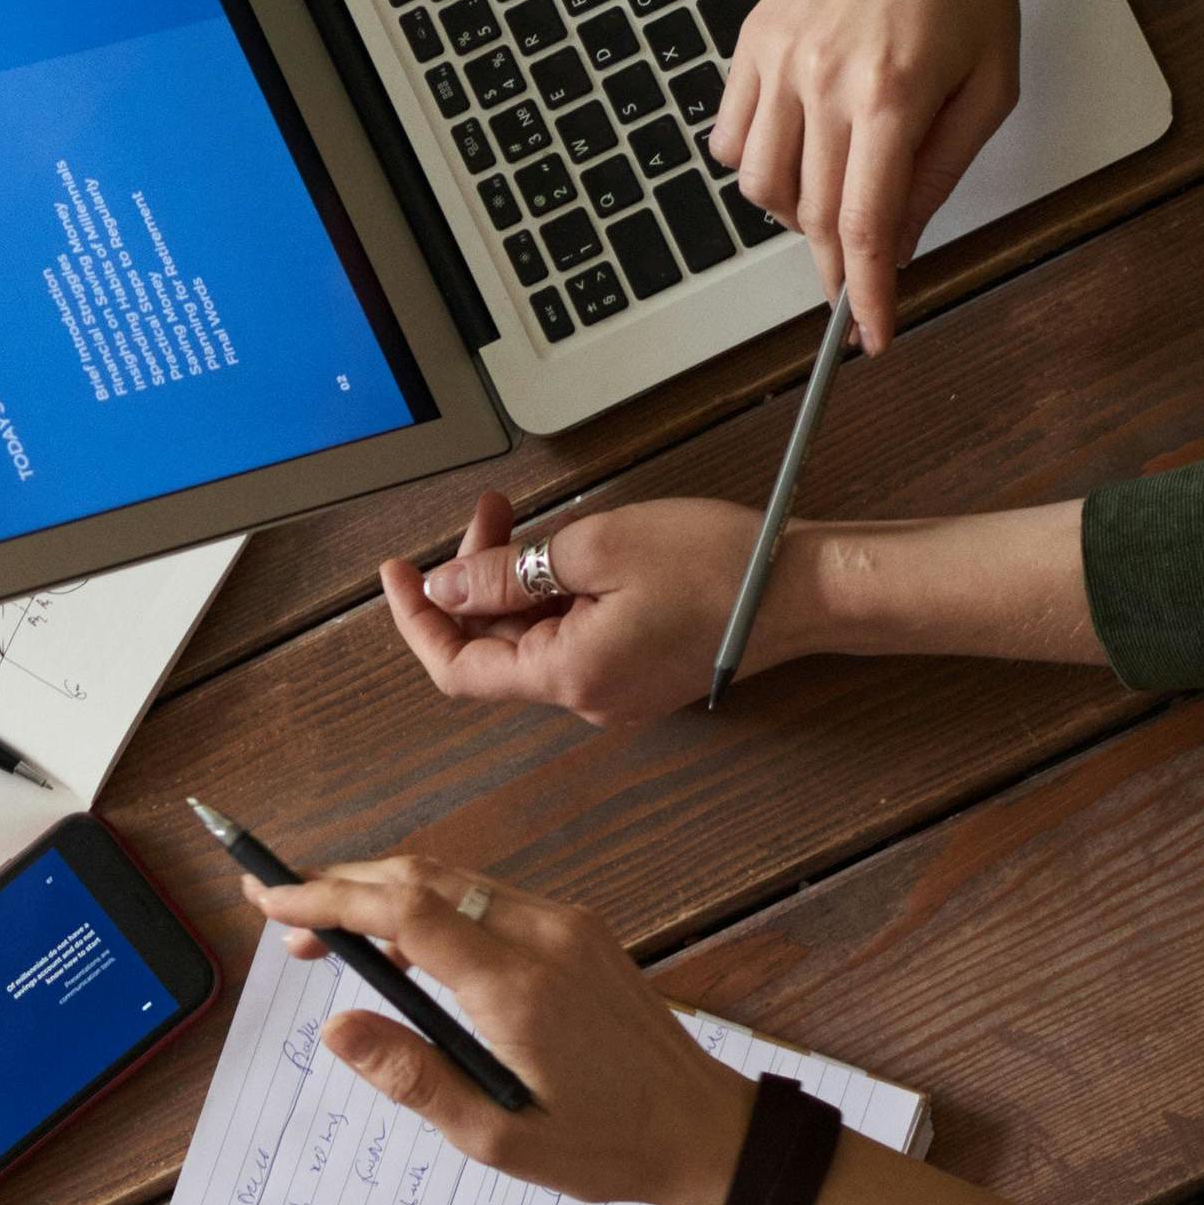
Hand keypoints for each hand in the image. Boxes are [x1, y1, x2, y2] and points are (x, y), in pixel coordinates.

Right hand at [237, 850, 753, 1204]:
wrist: (706, 1129)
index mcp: (518, 986)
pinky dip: (429, 908)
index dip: (328, 897)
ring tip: (329, 937)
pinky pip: (486, 899)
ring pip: (453, 880)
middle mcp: (543, 935)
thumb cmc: (607, 1144)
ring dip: (383, 894)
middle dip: (341, 886)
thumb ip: (413, 1078)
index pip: (405, 910)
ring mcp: (566, 925)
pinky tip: (404, 949)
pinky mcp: (578, 930)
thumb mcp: (496, 1138)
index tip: (270, 899)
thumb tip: (337, 1030)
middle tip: (283, 917)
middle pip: (422, 876)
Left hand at [379, 489, 757, 724]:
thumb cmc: (718, 566)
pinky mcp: (642, 670)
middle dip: (475, 575)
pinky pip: (575, 635)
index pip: (457, 668)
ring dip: (515, 578)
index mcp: (568, 675)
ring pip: (535, 636)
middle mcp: (586, 696)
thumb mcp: (596, 547)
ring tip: (523, 515)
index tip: (396, 570)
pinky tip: (567, 548)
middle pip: (496, 645)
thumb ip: (509, 572)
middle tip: (490, 508)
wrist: (807, 590)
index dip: (416, 620)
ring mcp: (617, 687)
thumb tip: (447, 587)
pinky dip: (554, 592)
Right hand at [711, 0, 1021, 342]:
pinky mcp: (752, 40)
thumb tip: (906, 241)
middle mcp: (825, 80)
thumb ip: (944, 170)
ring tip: (833, 202)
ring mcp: (779, 59)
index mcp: (894, 96)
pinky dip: (753, 164)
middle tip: (857, 285)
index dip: (866, 295)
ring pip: (757, 183)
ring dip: (793, 216)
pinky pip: (728, 133)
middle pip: (811, 214)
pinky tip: (794, 155)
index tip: (869, 333)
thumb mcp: (991, 84)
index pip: (867, 227)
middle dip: (835, 266)